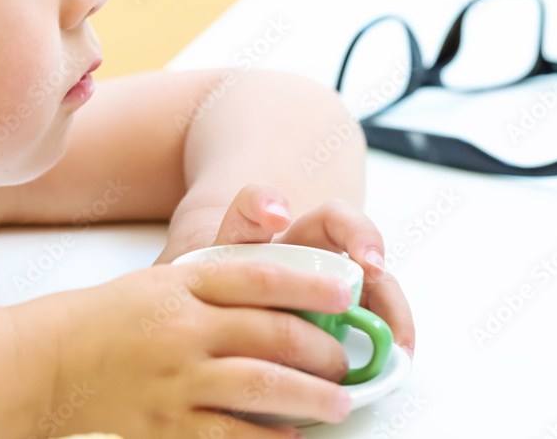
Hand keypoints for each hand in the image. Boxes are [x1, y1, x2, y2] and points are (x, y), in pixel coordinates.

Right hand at [10, 259, 354, 437]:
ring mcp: (175, 379)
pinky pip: (230, 435)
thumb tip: (283, 303)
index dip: (311, 283)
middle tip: (344, 361)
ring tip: (337, 402)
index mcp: (182, 285)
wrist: (48, 362)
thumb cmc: (109, 318)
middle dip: (322, 349)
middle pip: (271, 333)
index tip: (347, 290)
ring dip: (310, 396)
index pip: (260, 276)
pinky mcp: (166, 424)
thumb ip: (216, 286)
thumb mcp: (160, 282)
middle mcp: (183, 328)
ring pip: (261, 385)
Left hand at [160, 184, 414, 358]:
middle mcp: (301, 240)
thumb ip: (176, 283)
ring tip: (397, 332)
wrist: (231, 275)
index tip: (272, 214)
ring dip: (387, 294)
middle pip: (335, 223)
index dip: (264, 205)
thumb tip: (156, 295)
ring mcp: (334, 267)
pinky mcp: (355, 298)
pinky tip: (400, 351)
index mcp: (254, 232)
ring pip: (370, 264)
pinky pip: (381, 304)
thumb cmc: (211, 278)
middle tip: (369, 263)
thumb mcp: (187, 276)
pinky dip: (394, 325)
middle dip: (357, 236)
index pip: (256, 206)